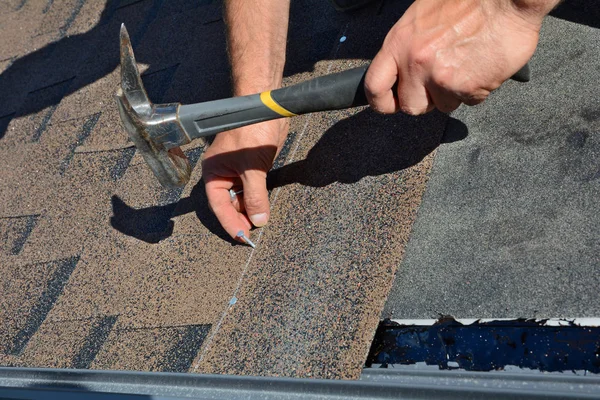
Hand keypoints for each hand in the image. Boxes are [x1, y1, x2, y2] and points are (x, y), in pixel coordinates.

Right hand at [201, 119, 288, 240]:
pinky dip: (258, 201)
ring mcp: (239, 171)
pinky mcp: (253, 168)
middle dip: (240, 218)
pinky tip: (264, 209)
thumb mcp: (253, 166)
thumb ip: (256, 195)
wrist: (267, 109)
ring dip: (251, 210)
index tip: (241, 236)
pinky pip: (254, 190)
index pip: (219, 204)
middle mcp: (224, 173)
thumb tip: (259, 219)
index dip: (230, 222)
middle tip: (252, 234)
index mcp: (214, 171)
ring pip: (243, 198)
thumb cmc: (251, 130)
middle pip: (230, 204)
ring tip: (259, 223)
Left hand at [365, 0, 546, 114]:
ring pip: (443, 106)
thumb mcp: (422, 17)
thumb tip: (402, 72)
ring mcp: (441, 78)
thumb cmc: (468, 0)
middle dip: (426, 99)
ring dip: (454, 92)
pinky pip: (469, 102)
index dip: (381, 102)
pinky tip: (482, 65)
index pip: (374, 86)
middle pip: (411, 106)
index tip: (390, 104)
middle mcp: (416, 63)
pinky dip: (478, 88)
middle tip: (440, 80)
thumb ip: (408, 47)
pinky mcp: (468, 88)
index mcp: (399, 43)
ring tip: (467, 63)